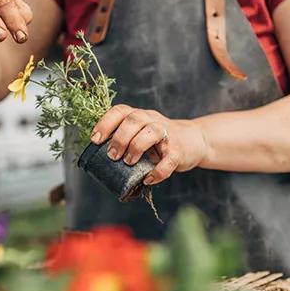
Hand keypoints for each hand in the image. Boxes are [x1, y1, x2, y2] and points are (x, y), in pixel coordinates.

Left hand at [91, 105, 208, 185]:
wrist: (194, 141)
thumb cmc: (159, 141)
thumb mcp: (141, 133)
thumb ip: (125, 140)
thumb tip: (99, 158)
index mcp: (140, 116)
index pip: (120, 111)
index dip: (106, 123)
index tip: (95, 139)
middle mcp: (153, 120)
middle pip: (135, 119)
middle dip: (120, 138)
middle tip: (112, 155)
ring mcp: (167, 134)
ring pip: (152, 132)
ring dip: (136, 147)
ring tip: (128, 162)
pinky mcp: (179, 151)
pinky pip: (169, 159)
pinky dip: (158, 171)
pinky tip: (148, 179)